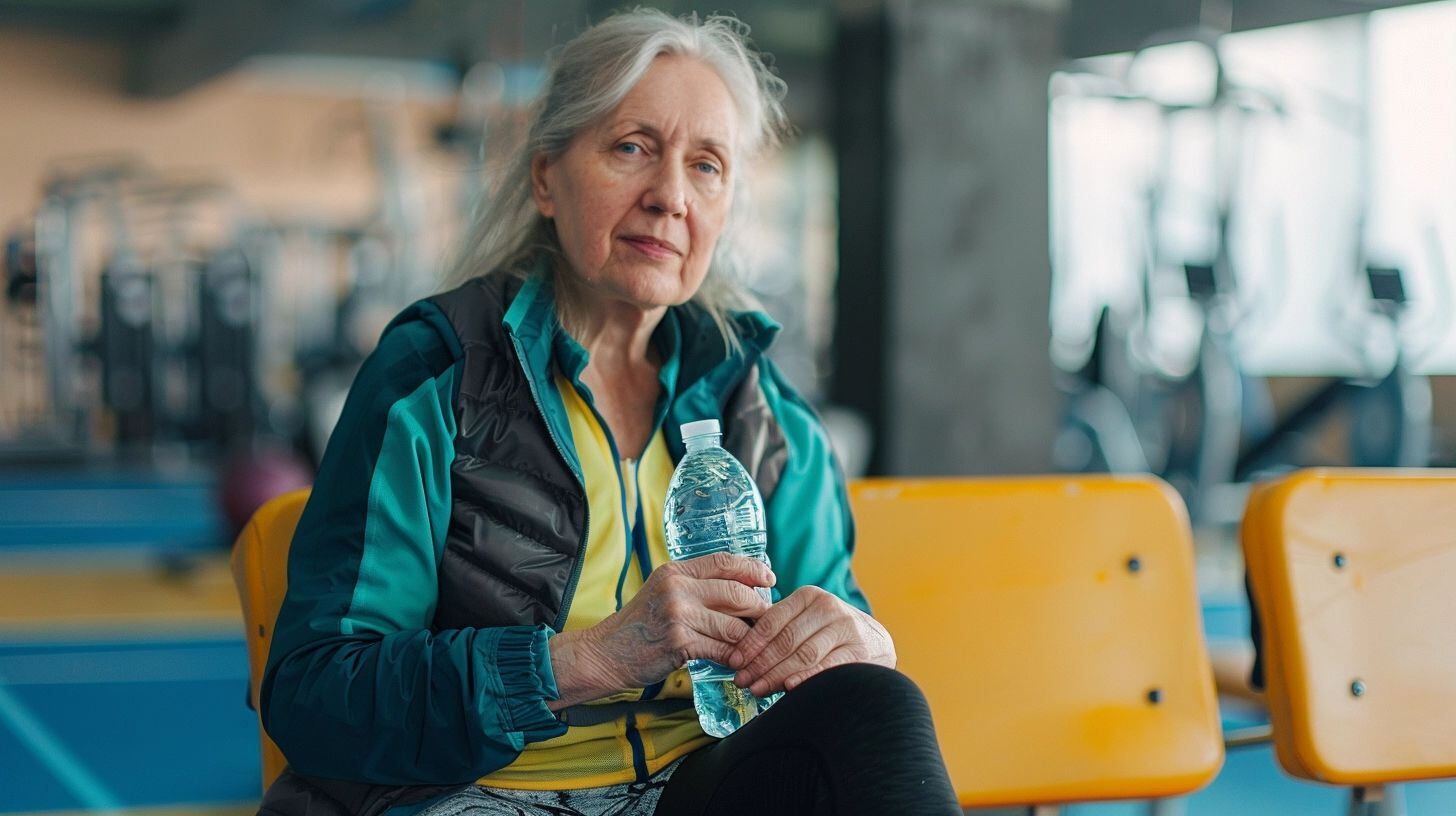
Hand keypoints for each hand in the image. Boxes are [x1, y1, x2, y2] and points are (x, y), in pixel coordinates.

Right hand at [548, 552, 772, 708]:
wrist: (605, 653)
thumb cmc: (638, 627)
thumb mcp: (662, 593)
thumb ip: (693, 588)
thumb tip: (739, 592)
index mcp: (675, 571)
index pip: (724, 561)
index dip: (752, 569)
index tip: (770, 578)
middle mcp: (678, 588)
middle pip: (735, 592)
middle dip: (758, 608)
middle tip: (767, 619)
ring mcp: (678, 615)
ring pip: (733, 625)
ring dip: (748, 639)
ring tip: (753, 647)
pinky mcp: (679, 643)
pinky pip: (721, 649)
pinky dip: (733, 658)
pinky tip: (736, 663)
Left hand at [728, 586, 894, 697]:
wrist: (876, 642)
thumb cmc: (829, 634)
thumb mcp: (807, 619)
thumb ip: (780, 628)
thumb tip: (739, 653)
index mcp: (809, 595)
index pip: (772, 621)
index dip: (750, 643)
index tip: (734, 662)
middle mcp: (829, 607)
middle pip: (785, 640)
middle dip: (760, 663)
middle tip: (742, 681)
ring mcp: (846, 628)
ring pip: (803, 654)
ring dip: (776, 674)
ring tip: (758, 689)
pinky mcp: (861, 650)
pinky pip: (827, 667)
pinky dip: (806, 678)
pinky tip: (789, 688)